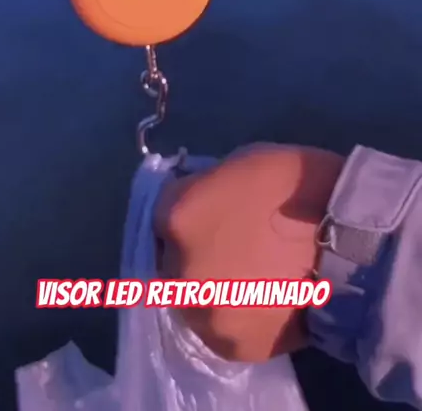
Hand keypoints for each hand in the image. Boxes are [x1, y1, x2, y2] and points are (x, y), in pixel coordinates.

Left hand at [154, 144, 343, 361]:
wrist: (353, 238)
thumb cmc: (299, 186)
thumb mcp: (242, 164)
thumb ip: (206, 188)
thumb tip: (199, 202)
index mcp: (178, 217)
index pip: (158, 215)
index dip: (184, 213)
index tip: (205, 214)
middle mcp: (179, 270)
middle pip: (170, 263)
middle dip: (194, 253)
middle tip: (230, 247)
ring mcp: (206, 315)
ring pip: (194, 301)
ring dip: (212, 289)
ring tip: (250, 277)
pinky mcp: (233, 347)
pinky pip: (224, 329)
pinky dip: (238, 316)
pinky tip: (264, 299)